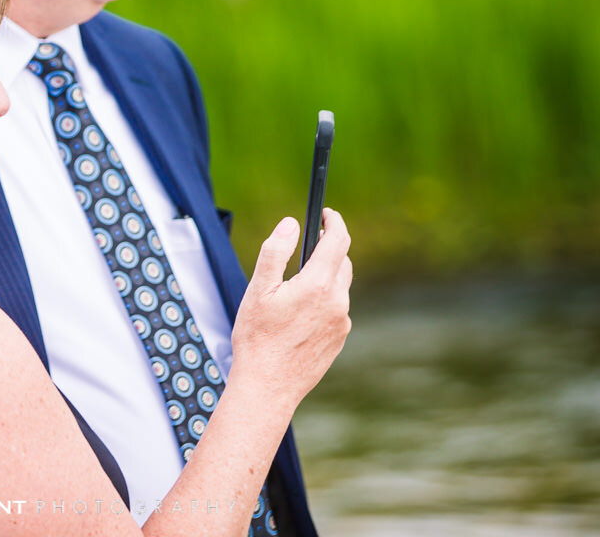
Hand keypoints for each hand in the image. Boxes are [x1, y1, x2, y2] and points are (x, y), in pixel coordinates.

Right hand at [230, 207, 352, 412]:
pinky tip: (300, 313)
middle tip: (307, 245)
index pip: (337, 240)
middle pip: (342, 262)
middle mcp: (337, 303)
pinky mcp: (339, 340)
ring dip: (325, 276)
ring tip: (297, 284)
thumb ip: (275, 250)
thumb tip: (291, 224)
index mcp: (318, 285)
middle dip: (328, 248)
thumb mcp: (258, 288)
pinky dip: (324, 301)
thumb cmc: (258, 338)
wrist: (268, 387)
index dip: (333, 221)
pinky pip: (336, 310)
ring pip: (339, 287)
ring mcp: (342, 323)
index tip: (325, 213)